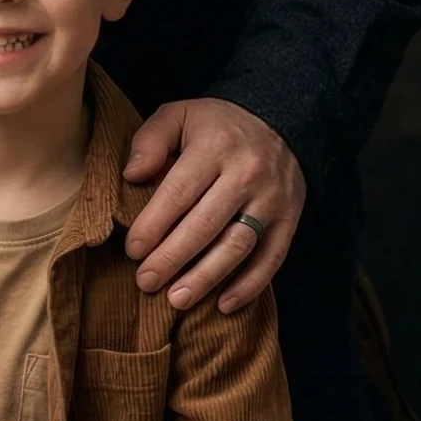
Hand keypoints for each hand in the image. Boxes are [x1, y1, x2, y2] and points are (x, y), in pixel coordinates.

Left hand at [123, 97, 305, 313]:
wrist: (282, 120)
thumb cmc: (217, 124)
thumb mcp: (179, 114)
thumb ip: (151, 140)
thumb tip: (131, 175)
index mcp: (215, 147)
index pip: (180, 192)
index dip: (155, 224)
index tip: (133, 250)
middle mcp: (246, 174)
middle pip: (206, 224)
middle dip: (173, 257)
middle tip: (146, 282)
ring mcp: (271, 199)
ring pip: (238, 245)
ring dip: (207, 277)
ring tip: (177, 299)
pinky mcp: (290, 218)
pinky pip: (272, 257)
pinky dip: (250, 285)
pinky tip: (225, 305)